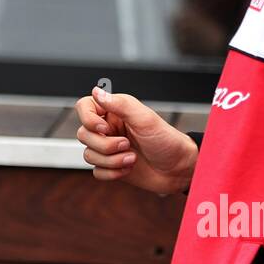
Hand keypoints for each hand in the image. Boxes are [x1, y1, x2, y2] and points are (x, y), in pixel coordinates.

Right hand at [74, 87, 196, 196]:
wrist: (180, 169)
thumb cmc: (167, 141)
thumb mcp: (145, 119)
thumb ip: (119, 104)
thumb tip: (96, 91)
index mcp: (115, 111)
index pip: (84, 107)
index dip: (88, 119)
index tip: (104, 128)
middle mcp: (109, 128)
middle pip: (84, 134)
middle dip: (105, 145)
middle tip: (127, 145)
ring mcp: (109, 148)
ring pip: (89, 154)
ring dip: (111, 160)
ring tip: (132, 159)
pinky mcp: (111, 166)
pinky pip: (96, 171)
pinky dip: (111, 173)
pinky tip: (128, 169)